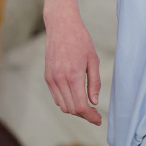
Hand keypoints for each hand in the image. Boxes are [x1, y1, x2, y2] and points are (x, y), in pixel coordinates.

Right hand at [43, 6, 101, 125]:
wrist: (61, 26)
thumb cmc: (80, 40)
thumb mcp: (93, 60)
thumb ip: (94, 83)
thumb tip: (94, 102)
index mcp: (73, 76)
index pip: (80, 106)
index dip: (90, 116)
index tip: (98, 119)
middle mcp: (60, 80)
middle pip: (71, 109)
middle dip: (84, 114)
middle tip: (95, 114)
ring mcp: (51, 79)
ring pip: (62, 105)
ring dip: (75, 109)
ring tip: (87, 106)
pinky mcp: (47, 77)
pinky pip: (56, 97)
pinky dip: (66, 102)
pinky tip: (76, 97)